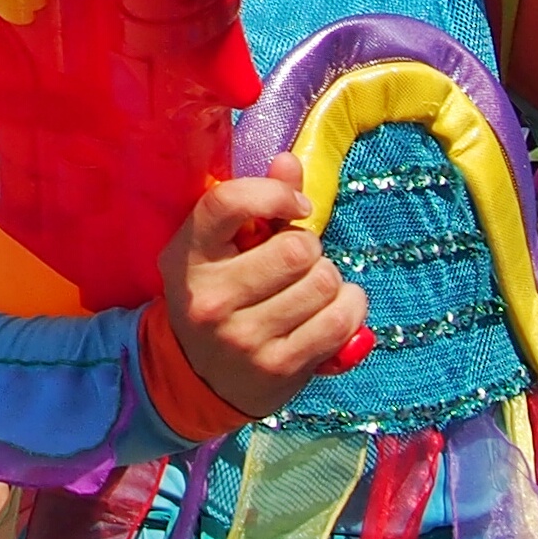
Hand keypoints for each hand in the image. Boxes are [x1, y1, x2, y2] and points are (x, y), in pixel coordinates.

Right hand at [157, 152, 367, 421]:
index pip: (228, 204)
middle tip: (298, 262)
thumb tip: (289, 161)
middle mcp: (209, 299)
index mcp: (187, 256)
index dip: (274, 194)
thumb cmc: (221, 293)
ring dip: (329, 279)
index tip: (297, 208)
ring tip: (311, 288)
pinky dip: (349, 307)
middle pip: (296, 248)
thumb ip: (257, 201)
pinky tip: (334, 308)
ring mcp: (242, 338)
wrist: (201, 377)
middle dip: (310, 248)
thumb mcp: (223, 247)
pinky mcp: (277, 368)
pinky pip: (338, 321)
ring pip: (323, 283)